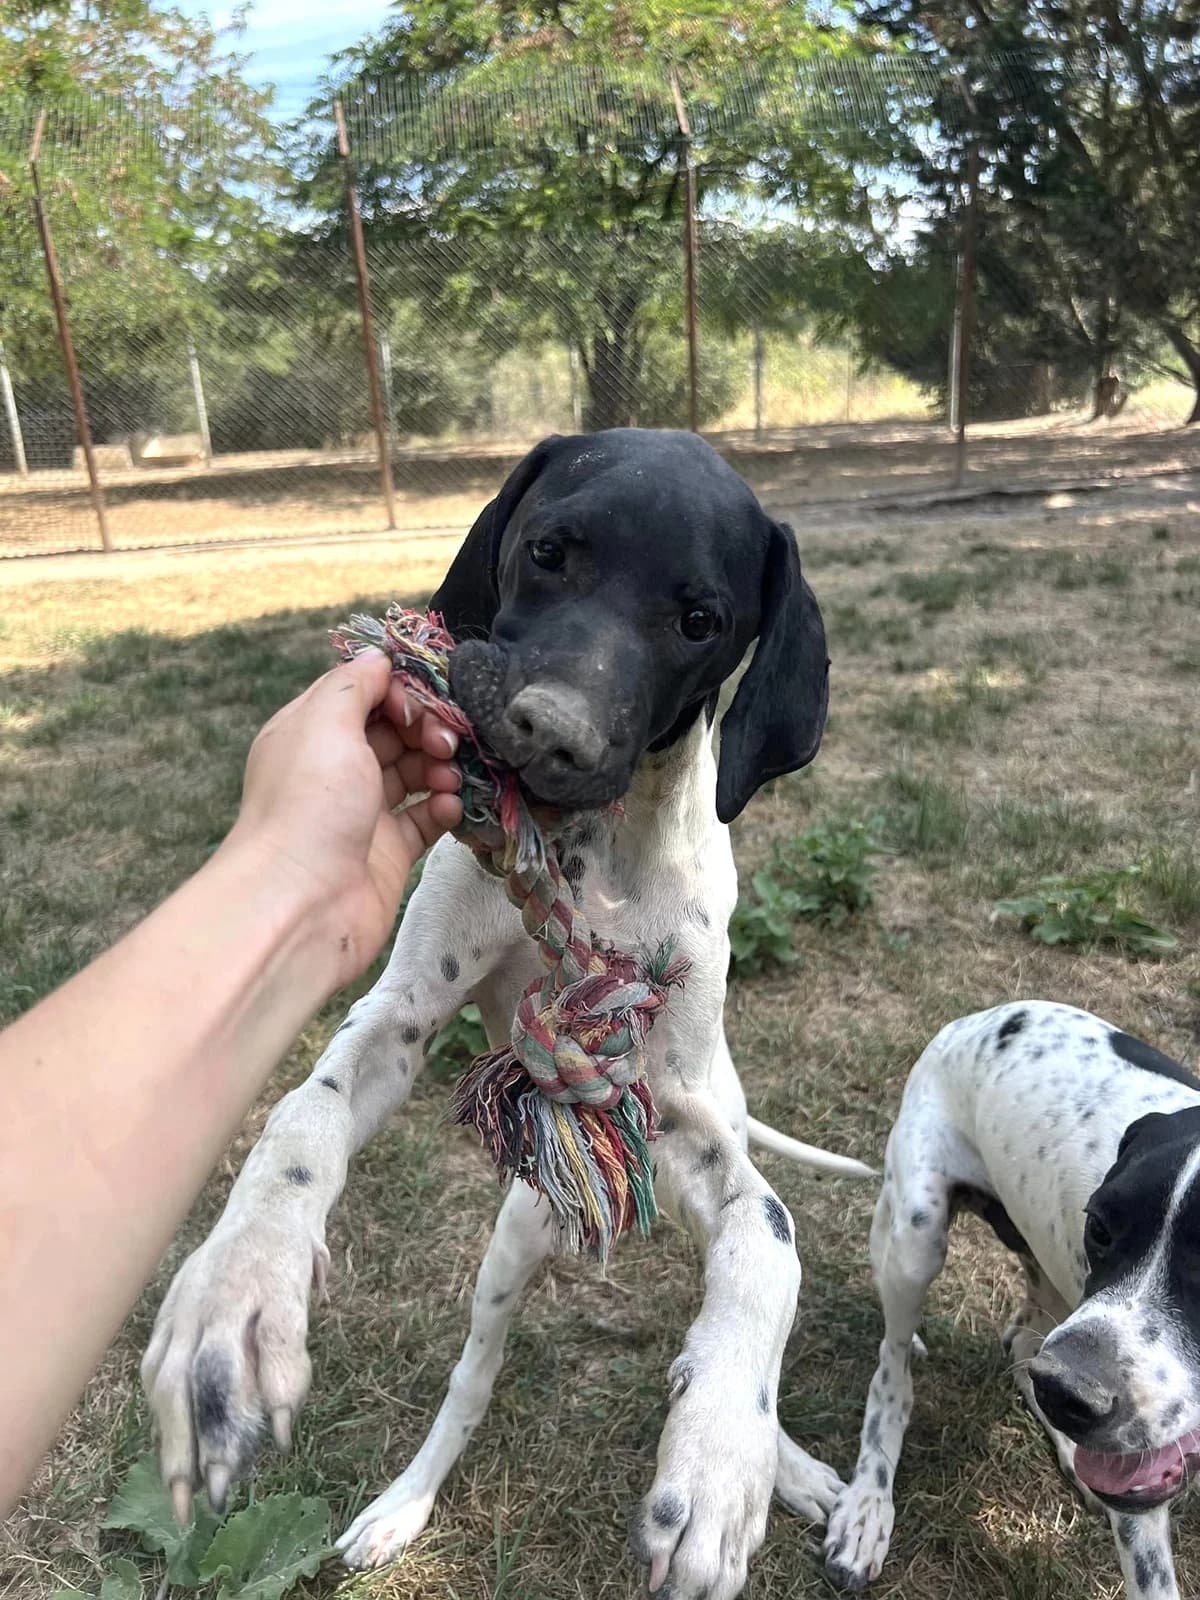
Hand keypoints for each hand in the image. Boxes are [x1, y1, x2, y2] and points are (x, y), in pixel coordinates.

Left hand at [226, 649, 462, 979]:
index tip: (421, 703)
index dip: (399, 691)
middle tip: (445, 741)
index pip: (363, 693)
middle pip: (394, 730)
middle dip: (427, 727)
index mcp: (310, 732)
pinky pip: (426, 818)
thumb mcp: (325, 723)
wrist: (303, 902)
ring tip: (449, 775)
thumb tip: (380, 658)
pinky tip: (450, 805)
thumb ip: (355, 684)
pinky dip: (443, 806)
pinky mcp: (388, 851)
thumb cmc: (309, 805)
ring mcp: (362, 812)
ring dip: (439, 765)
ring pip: (414, 772)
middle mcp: (335, 769)